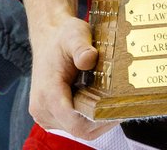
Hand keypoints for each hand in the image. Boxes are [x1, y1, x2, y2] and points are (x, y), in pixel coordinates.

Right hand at [24, 0, 113, 139]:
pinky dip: (89, 118)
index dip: (100, 119)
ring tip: (114, 102)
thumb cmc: (62, 37)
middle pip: (79, 129)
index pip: (75, 122)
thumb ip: (81, 48)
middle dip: (103, 120)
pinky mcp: (51, 116)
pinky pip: (74, 125)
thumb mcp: (74, 35)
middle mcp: (42, 108)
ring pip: (78, 130)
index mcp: (48, 93)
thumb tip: (89, 59)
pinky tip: (101, 102)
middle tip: (124, 104)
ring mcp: (45, 115)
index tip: (119, 107)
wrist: (48, 37)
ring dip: (97, 120)